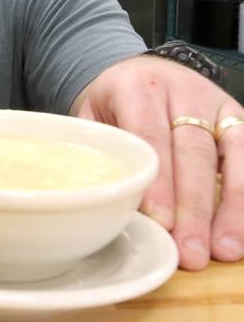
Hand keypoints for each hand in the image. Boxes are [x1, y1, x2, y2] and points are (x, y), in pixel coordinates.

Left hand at [72, 55, 243, 269]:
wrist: (141, 71)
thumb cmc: (113, 102)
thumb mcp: (92, 113)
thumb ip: (100, 149)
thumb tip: (103, 202)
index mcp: (140, 88)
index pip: (151, 137)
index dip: (158, 183)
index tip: (162, 222)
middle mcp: (184, 92)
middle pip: (194, 152)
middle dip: (194, 206)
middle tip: (191, 250)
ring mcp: (216, 105)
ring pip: (233, 156)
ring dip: (231, 207)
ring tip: (225, 250)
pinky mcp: (238, 118)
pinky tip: (241, 228)